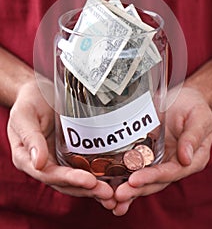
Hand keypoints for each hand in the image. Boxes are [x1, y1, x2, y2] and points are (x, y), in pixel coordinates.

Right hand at [7, 79, 115, 208]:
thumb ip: (31, 138)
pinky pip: (83, 166)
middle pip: (65, 183)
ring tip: (113, 193)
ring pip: (75, 180)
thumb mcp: (25, 115)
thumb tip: (38, 163)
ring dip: (94, 188)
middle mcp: (43, 163)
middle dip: (87, 189)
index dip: (69, 179)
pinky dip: (97, 175)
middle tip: (109, 193)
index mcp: (26, 157)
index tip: (90, 181)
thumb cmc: (29, 101)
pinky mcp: (70, 152)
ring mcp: (57, 159)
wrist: (38, 90)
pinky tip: (113, 179)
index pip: (49, 174)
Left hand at [110, 87, 211, 215]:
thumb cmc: (194, 106)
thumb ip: (193, 136)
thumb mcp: (199, 117)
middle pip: (154, 181)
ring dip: (128, 188)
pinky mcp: (147, 152)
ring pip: (143, 177)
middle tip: (117, 195)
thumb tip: (186, 158)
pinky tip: (110, 183)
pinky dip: (123, 175)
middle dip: (136, 189)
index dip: (152, 177)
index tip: (134, 181)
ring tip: (111, 197)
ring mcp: (160, 159)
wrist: (184, 97)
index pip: (170, 172)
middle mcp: (175, 164)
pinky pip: (135, 165)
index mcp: (192, 160)